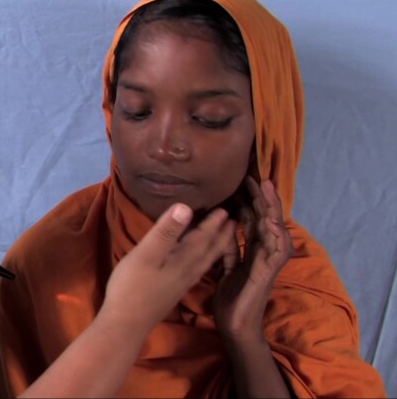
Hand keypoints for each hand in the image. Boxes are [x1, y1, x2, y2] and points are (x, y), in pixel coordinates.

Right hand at [101, 203, 236, 333]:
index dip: (214, 222)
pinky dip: (204, 262)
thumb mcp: (146, 254)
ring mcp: (182, 283)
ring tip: (224, 239)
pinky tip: (198, 264)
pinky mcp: (174, 291)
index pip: (204, 237)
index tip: (226, 208)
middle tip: (234, 221)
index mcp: (184, 259)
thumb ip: (166, 232)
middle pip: (210, 249)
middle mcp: (188, 271)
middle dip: (222, 234)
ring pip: (206, 262)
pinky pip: (198, 270)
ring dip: (216, 248)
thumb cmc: (132, 287)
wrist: (126, 325)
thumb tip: (186, 207)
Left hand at [213, 177, 293, 341]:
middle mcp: (263, 253)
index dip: (252, 201)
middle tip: (257, 176)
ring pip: (275, 231)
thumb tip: (224, 225)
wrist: (234, 325)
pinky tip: (271, 223)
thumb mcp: (226, 266)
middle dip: (263, 198)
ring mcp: (268, 263)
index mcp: (253, 250)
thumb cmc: (231, 297)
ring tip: (268, 189)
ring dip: (273, 210)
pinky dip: (275, 237)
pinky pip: (275, 253)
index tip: (245, 181)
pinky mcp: (267, 275)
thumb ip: (228, 248)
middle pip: (267, 220)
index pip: (255, 220)